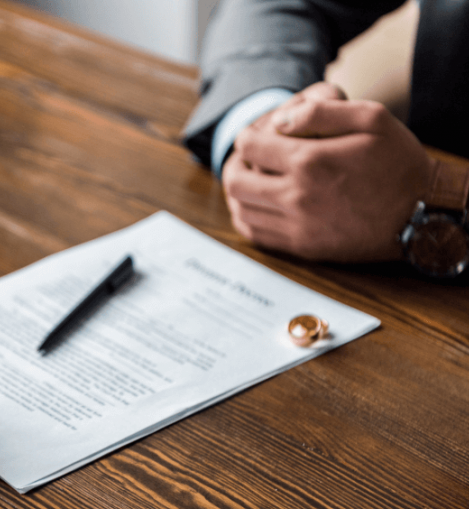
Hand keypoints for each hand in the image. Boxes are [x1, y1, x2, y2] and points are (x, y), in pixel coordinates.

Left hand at [222, 82, 434, 261]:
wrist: (422, 214)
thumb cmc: (399, 162)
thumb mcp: (371, 118)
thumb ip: (320, 112)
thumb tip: (278, 119)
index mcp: (309, 161)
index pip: (248, 146)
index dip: (249, 136)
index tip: (259, 136)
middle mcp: (296, 196)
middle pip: (236, 181)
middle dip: (236, 164)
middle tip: (248, 159)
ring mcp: (297, 226)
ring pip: (241, 210)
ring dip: (240, 192)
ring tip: (252, 180)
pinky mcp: (303, 247)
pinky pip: (256, 234)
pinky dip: (248, 218)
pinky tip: (259, 206)